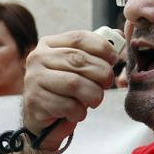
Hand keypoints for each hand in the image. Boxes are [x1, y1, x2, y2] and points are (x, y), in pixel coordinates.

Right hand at [22, 30, 117, 148]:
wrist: (42, 118)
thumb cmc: (64, 90)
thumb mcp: (78, 68)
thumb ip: (95, 51)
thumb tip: (119, 35)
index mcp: (49, 44)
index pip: (79, 38)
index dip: (102, 47)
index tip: (114, 59)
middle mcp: (37, 58)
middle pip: (78, 60)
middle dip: (101, 73)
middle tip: (107, 84)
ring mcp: (33, 79)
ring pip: (74, 83)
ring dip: (93, 95)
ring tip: (94, 100)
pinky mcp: (34, 101)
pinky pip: (67, 105)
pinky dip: (79, 112)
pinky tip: (77, 113)